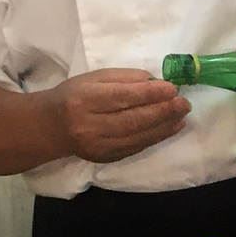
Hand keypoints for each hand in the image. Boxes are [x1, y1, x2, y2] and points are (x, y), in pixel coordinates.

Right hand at [44, 69, 188, 163]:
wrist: (51, 126)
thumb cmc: (76, 95)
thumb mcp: (95, 78)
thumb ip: (126, 78)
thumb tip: (157, 83)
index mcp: (84, 99)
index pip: (123, 97)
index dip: (150, 94)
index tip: (173, 88)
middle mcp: (90, 125)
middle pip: (133, 120)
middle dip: (163, 111)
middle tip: (184, 103)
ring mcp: (98, 146)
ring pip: (138, 137)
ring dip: (165, 126)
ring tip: (182, 115)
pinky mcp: (105, 158)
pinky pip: (136, 147)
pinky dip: (156, 137)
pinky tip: (170, 127)